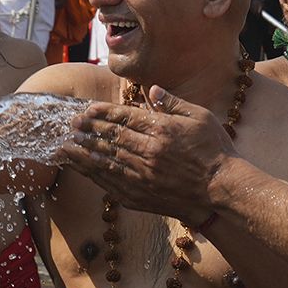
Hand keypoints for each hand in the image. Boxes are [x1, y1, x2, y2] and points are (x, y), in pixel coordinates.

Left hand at [62, 87, 237, 224]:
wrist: (221, 192)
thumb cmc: (215, 152)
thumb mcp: (201, 118)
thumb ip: (173, 103)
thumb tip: (151, 90)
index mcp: (161, 130)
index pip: (124, 118)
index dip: (102, 113)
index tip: (87, 109)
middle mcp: (147, 152)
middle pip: (110, 138)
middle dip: (88, 130)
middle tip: (71, 124)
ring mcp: (141, 176)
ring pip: (104, 161)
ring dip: (83, 151)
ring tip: (66, 144)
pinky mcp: (139, 197)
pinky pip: (109, 183)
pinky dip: (93, 174)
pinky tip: (82, 167)